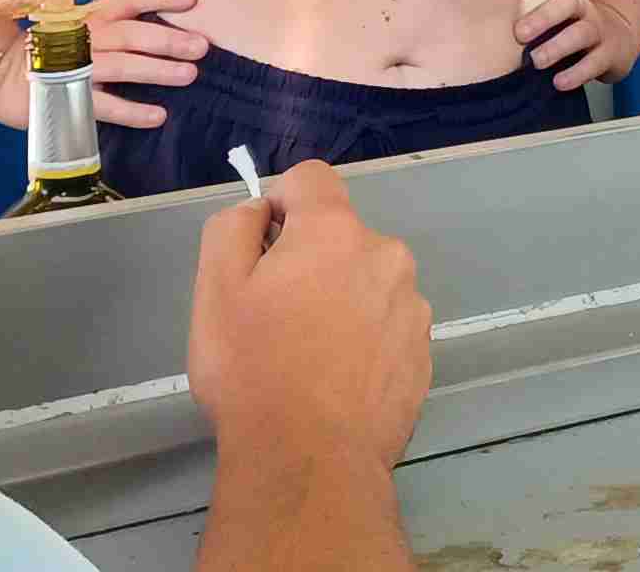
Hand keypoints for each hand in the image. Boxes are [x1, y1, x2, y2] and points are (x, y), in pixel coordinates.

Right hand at [0, 0, 206, 129]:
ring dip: (157, 70)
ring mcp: (75, 69)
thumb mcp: (75, 24)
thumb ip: (109, 15)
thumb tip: (153, 1)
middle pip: (130, 34)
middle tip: (202, 46)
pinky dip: (132, 111)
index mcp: (88, 17)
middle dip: (168, 39)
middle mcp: (85, 38)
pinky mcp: (65, 99)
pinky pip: (104, 106)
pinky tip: (158, 116)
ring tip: (189, 75)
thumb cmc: (46, 49)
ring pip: (121, 66)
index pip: (126, 1)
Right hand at [188, 161, 432, 472]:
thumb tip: (261, 211)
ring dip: (340, 303)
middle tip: (274, 316)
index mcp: (336, 231)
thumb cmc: (254, 371)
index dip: (280, 202)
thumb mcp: (215, 289)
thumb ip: (233, 227)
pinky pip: (386, 330)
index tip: (262, 247)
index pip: (312, 178)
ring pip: (366, 285)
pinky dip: (363, 344)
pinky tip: (334, 384)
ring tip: (306, 359)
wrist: (310, 461)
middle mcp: (387, 258)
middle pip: (341, 237)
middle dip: (310, 262)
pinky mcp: (423, 356)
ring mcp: (413, 309)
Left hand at [515, 0, 639, 90]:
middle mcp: (580, 7)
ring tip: (537, 61)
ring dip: (558, 47)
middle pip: (568, 2)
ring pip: (581, 33)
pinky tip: (559, 82)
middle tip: (520, 33)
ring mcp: (596, 30)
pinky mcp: (607, 54)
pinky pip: (594, 63)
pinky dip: (576, 73)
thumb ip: (518, 7)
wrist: (615, 40)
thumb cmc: (568, 24)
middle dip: (544, 17)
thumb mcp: (547, 9)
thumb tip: (471, 12)